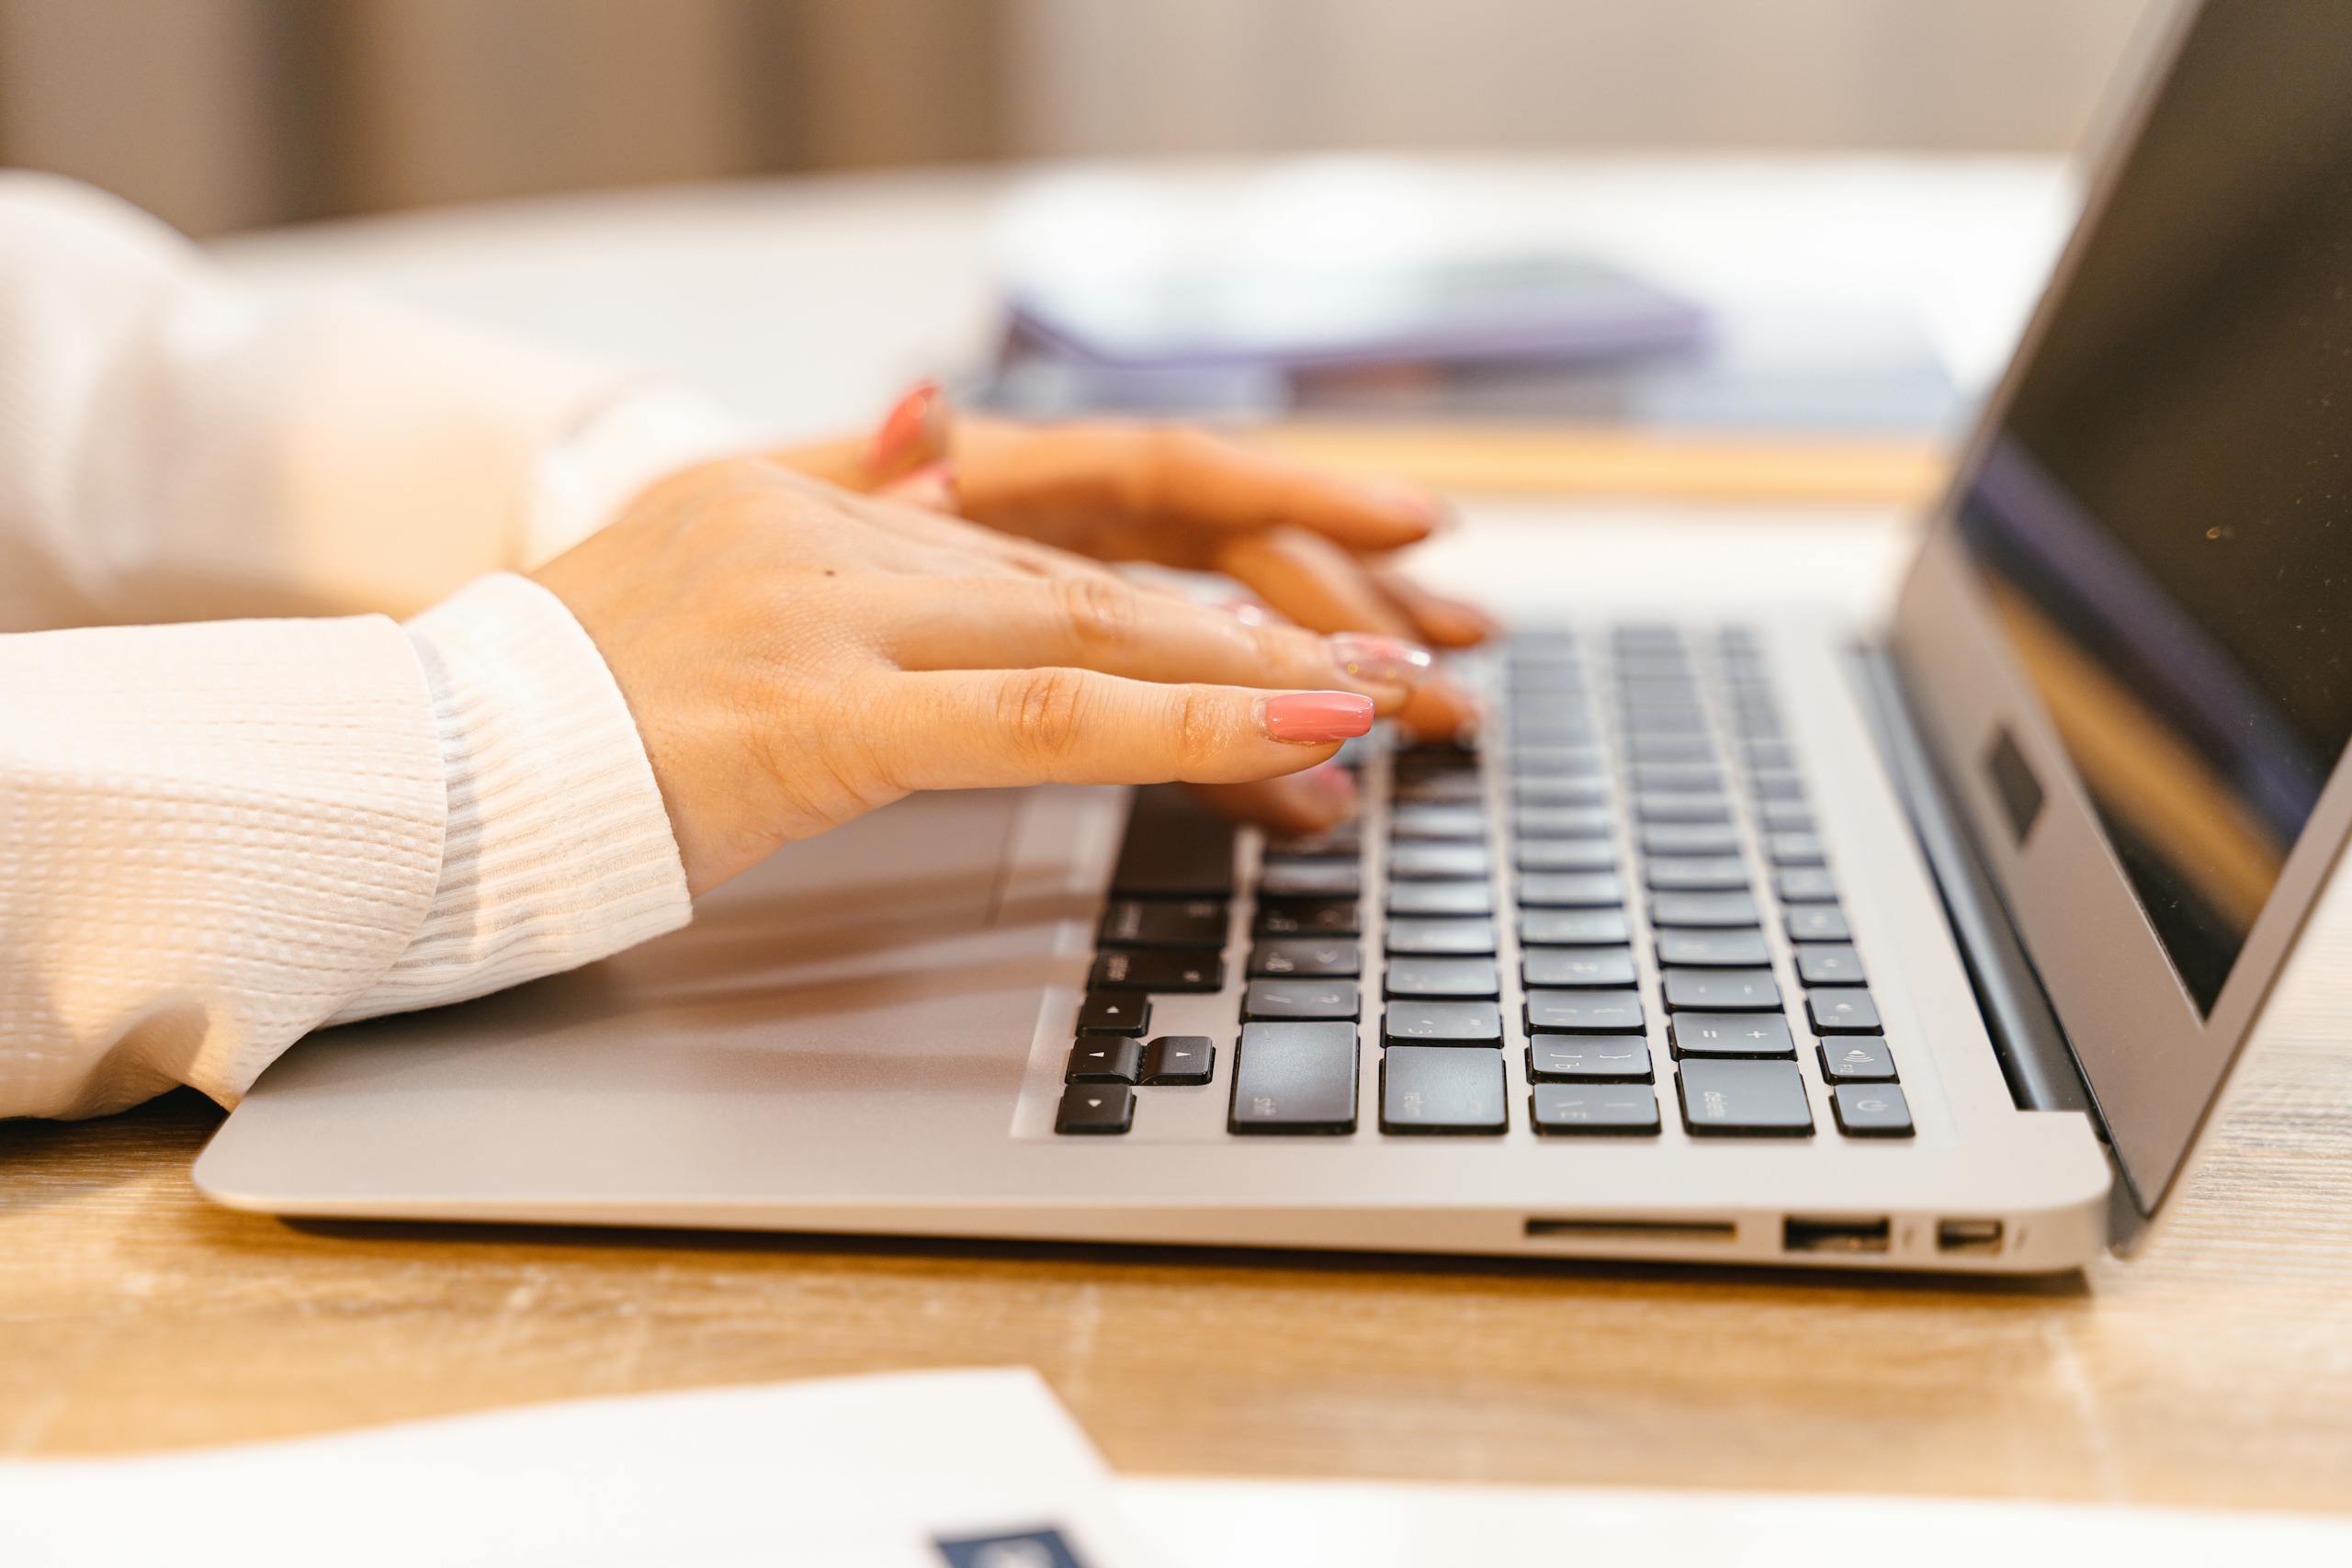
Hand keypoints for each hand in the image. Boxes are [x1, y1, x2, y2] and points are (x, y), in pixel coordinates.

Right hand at [532, 456, 1433, 894]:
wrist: (413, 782)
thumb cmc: (547, 727)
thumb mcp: (692, 612)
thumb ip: (825, 563)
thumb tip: (929, 473)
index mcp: (792, 501)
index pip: (1027, 546)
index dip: (1167, 594)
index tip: (1281, 622)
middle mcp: (818, 528)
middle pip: (1083, 567)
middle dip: (1248, 618)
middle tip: (1387, 648)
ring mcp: (816, 610)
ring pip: (1081, 625)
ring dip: (1247, 667)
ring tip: (1382, 692)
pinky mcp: (814, 708)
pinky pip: (1032, 712)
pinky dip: (1174, 720)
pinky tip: (1282, 731)